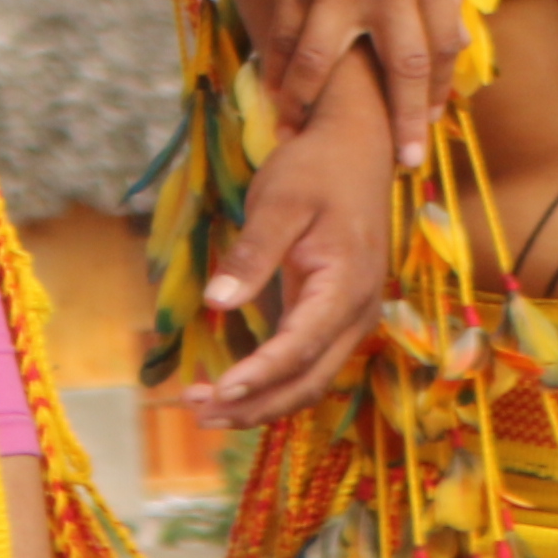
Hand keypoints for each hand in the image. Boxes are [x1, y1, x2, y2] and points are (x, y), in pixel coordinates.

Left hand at [187, 56, 394, 431]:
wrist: (358, 147)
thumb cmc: (317, 168)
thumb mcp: (279, 201)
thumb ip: (252, 253)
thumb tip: (218, 302)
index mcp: (347, 285)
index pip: (300, 347)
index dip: (259, 375)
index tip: (218, 390)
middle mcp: (359, 311)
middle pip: (310, 380)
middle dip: (256, 404)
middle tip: (198, 411)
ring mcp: (353, 316)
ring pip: (312, 379)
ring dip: (263, 401)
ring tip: (207, 409)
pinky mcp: (338, 313)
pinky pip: (310, 362)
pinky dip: (275, 382)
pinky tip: (237, 388)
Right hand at [252, 0, 466, 136]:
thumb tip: (455, 45)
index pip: (440, 46)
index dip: (437, 91)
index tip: (431, 122)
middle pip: (401, 63)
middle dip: (405, 118)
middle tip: (405, 162)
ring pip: (327, 59)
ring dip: (315, 104)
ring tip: (304, 137)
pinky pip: (288, 36)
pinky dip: (280, 71)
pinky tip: (277, 98)